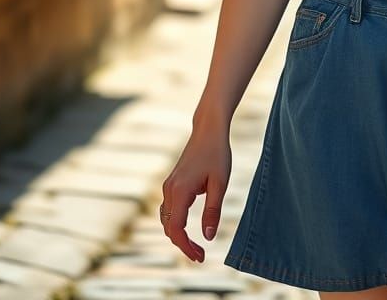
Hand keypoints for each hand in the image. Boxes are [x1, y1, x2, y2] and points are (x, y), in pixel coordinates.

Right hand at [159, 128, 231, 261]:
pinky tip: (189, 227)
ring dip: (178, 235)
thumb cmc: (217, 153)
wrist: (208, 130)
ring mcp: (168, 186)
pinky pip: (169, 210)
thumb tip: (209, 237)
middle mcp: (169, 190)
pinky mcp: (171, 183)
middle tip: (201, 255)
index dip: (186, 247)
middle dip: (183, 244)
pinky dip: (176, 223)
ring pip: (166, 220)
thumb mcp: (220, 183)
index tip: (200, 257)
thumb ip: (213, 210)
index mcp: (180, 191)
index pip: (176, 229)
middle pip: (169, 227)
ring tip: (196, 246)